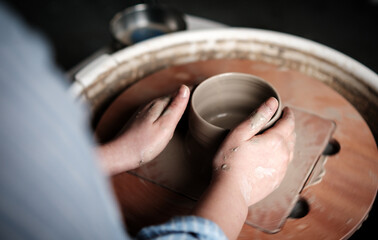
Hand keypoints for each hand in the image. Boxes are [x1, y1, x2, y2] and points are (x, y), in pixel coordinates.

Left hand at [98, 85, 189, 174]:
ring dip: (170, 109)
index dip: (187, 94)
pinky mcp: (138, 123)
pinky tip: (164, 125)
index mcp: (157, 105)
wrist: (120, 155)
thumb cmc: (144, 144)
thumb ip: (176, 108)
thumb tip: (185, 88)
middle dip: (179, 102)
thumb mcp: (165, 126)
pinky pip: (155, 116)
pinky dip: (162, 118)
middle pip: (169, 101)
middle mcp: (149, 106)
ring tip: (181, 111)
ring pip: (161, 108)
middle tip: (192, 100)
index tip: (198, 90)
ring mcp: (142, 114)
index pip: (177, 94)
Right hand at [192, 97, 294, 238]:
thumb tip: (273, 102)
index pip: (289, 123)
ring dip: (286, 141)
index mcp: (275, 141)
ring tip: (278, 137)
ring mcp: (282, 169)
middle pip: (291, 136)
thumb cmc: (230, 162)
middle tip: (279, 121)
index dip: (288, 114)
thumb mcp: (239, 134)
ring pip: (290, 150)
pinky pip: (285, 164)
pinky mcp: (277, 180)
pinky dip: (282, 156)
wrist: (231, 192)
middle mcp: (283, 154)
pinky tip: (273, 156)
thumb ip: (258, 116)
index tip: (285, 109)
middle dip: (287, 127)